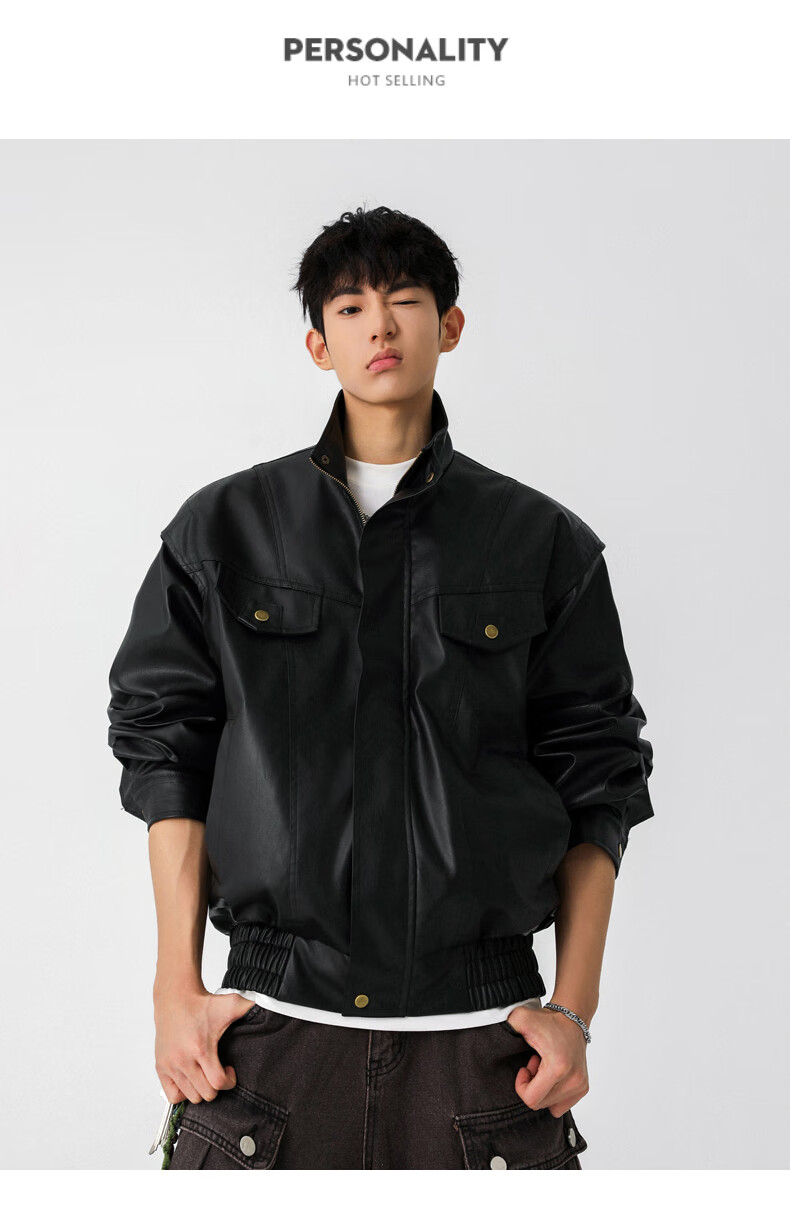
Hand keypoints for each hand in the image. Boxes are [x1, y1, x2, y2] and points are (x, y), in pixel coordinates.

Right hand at [153, 987, 257, 1103]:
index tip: (230, 1071)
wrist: (176, 997)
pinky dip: (183, 1093)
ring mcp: (170, 1065)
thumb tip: (272, 1005)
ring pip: (191, 1097)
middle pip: (205, 1094)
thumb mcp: (230, 1003)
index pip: (217, 1084)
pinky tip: (191, 1079)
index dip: (229, 1081)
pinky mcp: (161, 1067)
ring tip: (206, 1074)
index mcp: (201, 1048)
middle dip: (216, 1087)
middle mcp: (183, 1060)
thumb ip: (250, 1007)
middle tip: (218, 1072)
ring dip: (201, 1089)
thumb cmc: (202, 1003)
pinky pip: (172, 1096)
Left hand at [503, 1005, 589, 1117]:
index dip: (522, 1086)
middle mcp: (573, 1080)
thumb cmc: (547, 1020)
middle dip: (533, 1085)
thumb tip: (491, 1035)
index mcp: (558, 1068)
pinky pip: (561, 1105)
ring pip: (551, 1106)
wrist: (572, 1017)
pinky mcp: (583, 1088)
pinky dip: (553, 1093)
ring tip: (544, 1066)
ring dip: (543, 1088)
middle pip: (541, 1104)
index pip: (532, 1100)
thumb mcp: (521, 1018)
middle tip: (534, 1063)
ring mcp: (580, 1085)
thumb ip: (506, 1026)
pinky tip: (553, 1074)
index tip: (525, 1067)